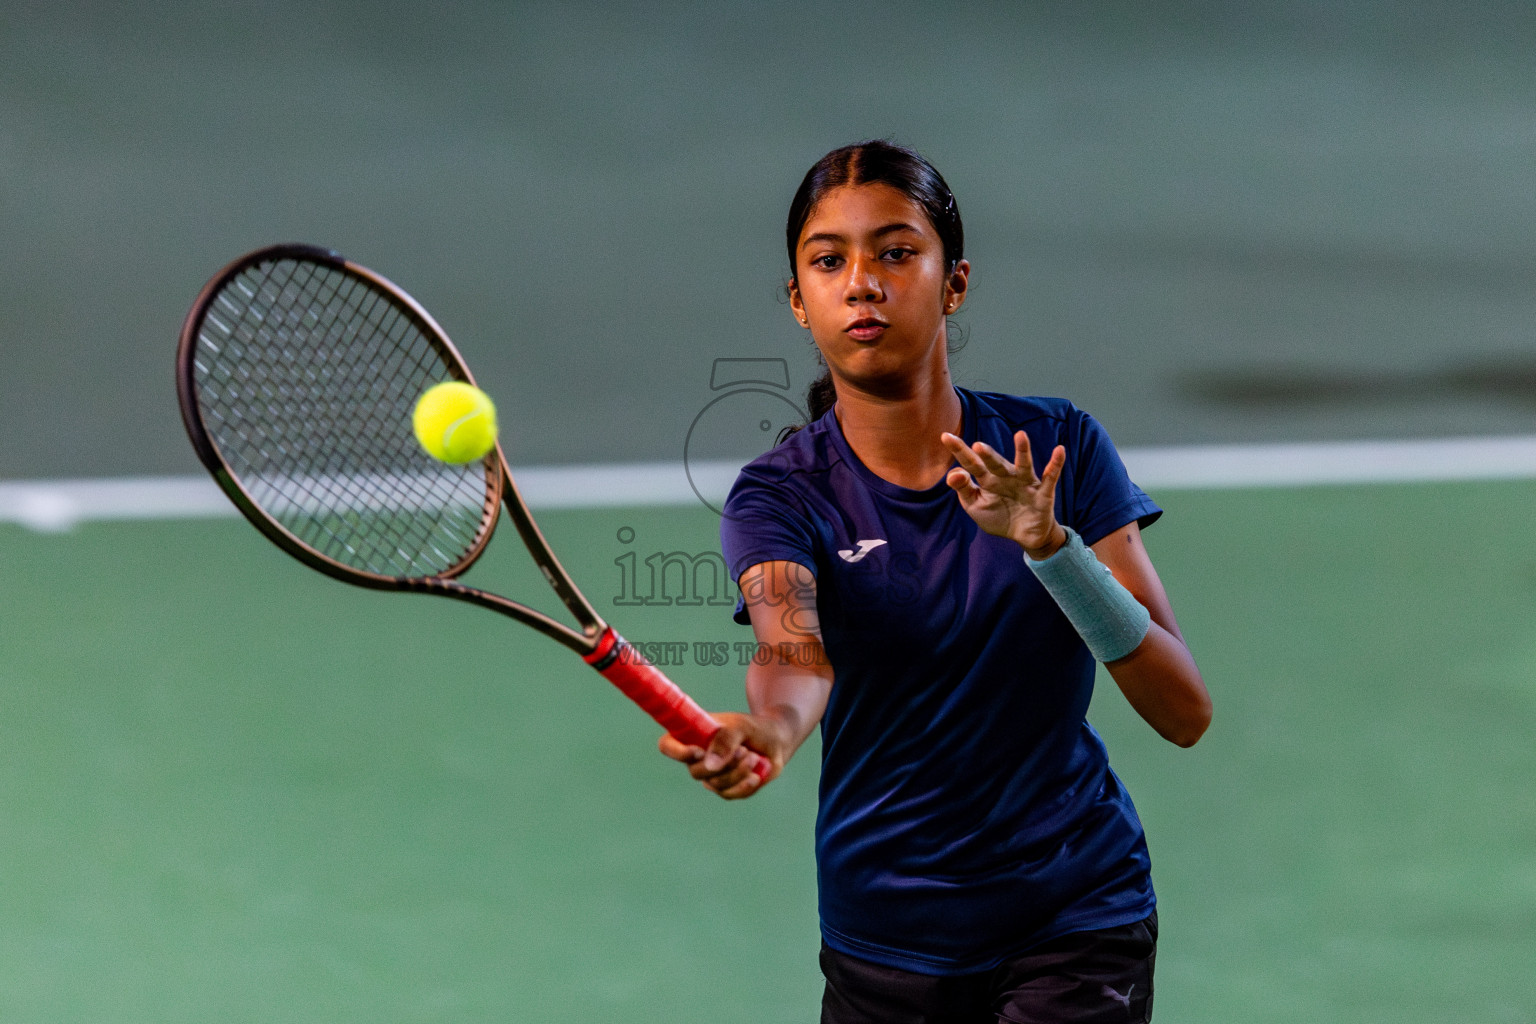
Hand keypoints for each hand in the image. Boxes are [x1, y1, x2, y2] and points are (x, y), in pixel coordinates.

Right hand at [657, 711, 789, 799]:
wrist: (776, 741)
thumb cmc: (754, 728)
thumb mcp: (741, 726)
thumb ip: (725, 740)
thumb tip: (709, 764)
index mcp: (692, 735)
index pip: (668, 745)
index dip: (676, 752)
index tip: (698, 751)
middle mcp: (697, 758)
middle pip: (695, 771)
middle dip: (722, 764)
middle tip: (743, 750)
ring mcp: (711, 775)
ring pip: (715, 784)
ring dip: (738, 772)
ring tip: (753, 756)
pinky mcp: (727, 788)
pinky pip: (730, 794)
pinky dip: (744, 785)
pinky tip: (756, 775)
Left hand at [941, 430, 1066, 558]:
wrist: (1024, 536)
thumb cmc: (998, 516)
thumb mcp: (975, 506)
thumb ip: (964, 490)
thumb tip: (952, 475)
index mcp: (987, 480)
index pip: (971, 464)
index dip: (959, 451)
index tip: (945, 436)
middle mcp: (1005, 477)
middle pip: (995, 463)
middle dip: (988, 455)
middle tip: (977, 446)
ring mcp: (1025, 483)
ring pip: (1023, 465)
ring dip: (1022, 451)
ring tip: (1021, 436)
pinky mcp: (1042, 493)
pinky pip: (1050, 478)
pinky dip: (1055, 465)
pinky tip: (1059, 450)